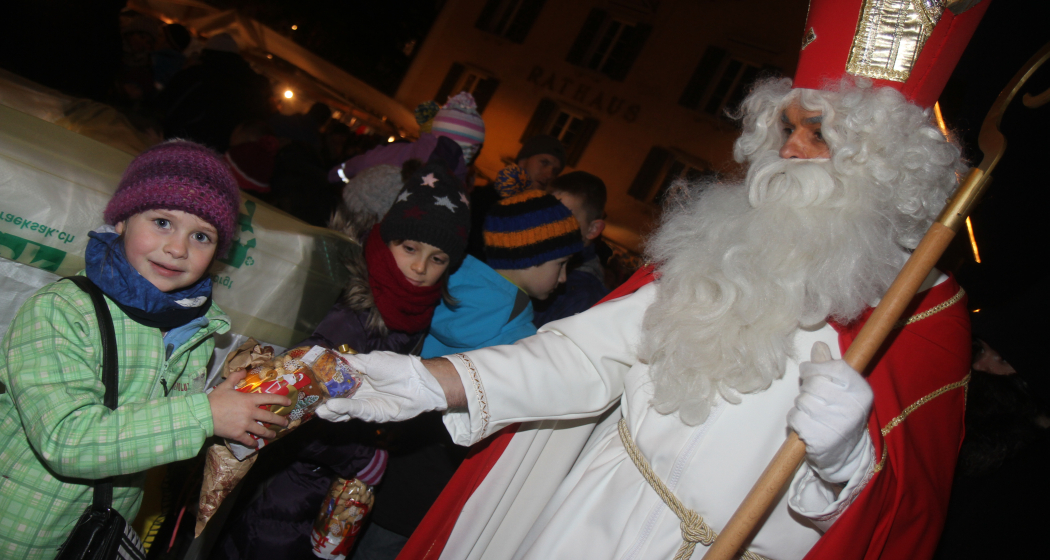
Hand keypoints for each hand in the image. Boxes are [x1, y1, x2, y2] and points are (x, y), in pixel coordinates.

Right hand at [208, 369, 290, 446]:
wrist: (203, 414)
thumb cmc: (215, 399)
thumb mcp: (225, 386)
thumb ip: (235, 378)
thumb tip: (243, 370)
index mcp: (249, 400)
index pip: (269, 398)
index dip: (281, 399)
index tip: (289, 402)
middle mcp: (250, 412)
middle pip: (269, 417)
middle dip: (280, 420)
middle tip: (285, 423)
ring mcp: (245, 424)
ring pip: (262, 430)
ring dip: (269, 433)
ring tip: (274, 434)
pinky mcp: (238, 434)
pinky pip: (248, 440)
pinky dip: (253, 443)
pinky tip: (256, 445)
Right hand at [316, 351, 446, 422]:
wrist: (419, 383)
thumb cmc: (398, 367)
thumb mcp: (372, 359)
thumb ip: (353, 361)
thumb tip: (332, 356)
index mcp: (357, 375)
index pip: (335, 379)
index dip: (322, 381)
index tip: (307, 380)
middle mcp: (358, 391)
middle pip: (335, 396)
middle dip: (321, 399)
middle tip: (308, 399)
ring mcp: (363, 403)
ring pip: (342, 408)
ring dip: (329, 409)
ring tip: (318, 408)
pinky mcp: (371, 414)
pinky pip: (354, 412)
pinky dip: (343, 409)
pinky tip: (332, 406)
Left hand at [787, 342, 873, 482]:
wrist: (845, 454)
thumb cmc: (841, 414)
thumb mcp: (844, 389)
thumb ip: (830, 366)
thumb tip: (818, 346)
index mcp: (861, 391)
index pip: (833, 367)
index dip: (815, 367)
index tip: (810, 372)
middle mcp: (852, 407)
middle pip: (814, 383)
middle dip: (807, 387)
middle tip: (813, 396)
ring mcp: (836, 424)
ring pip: (802, 400)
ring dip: (801, 404)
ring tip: (813, 412)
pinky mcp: (819, 439)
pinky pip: (794, 417)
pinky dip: (795, 419)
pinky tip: (807, 423)